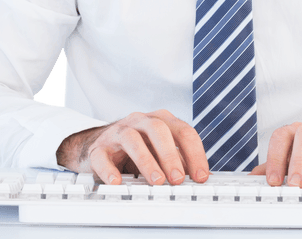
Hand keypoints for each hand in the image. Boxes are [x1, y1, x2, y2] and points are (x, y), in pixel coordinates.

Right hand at [55, 109, 209, 185]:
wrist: (102, 145)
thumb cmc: (138, 147)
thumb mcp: (161, 151)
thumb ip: (181, 160)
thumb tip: (202, 176)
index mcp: (161, 120)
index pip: (183, 131)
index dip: (195, 154)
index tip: (200, 176)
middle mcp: (140, 121)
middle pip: (158, 129)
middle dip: (170, 155)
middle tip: (178, 179)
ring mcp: (118, 132)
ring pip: (132, 139)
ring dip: (146, 161)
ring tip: (157, 181)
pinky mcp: (99, 148)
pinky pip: (102, 156)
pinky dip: (109, 170)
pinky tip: (117, 182)